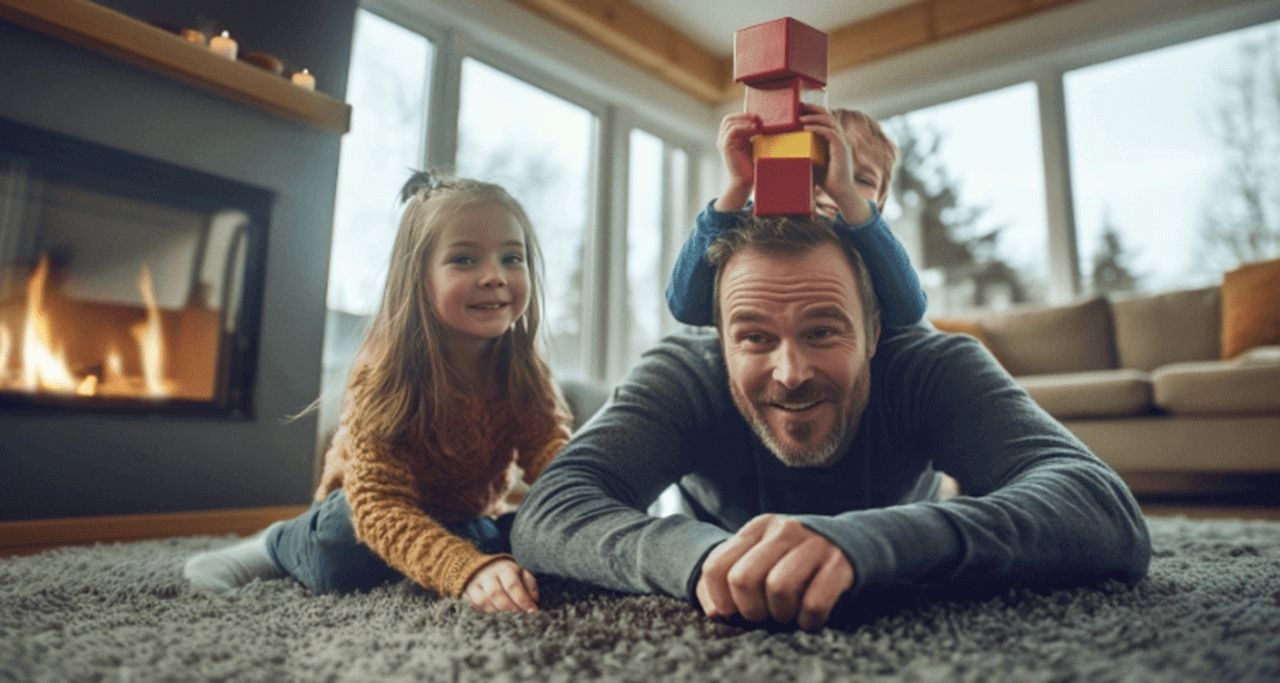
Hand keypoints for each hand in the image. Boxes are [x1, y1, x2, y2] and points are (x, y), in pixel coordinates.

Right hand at [463, 558, 538, 613]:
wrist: (481, 567)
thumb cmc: (507, 573)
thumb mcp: (521, 572)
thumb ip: (529, 584)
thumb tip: (534, 600)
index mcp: (505, 568)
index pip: (512, 585)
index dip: (523, 600)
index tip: (532, 611)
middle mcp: (488, 574)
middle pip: (496, 594)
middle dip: (510, 608)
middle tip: (520, 615)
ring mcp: (475, 583)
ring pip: (483, 601)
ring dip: (497, 611)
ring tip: (507, 615)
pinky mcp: (466, 592)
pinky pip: (474, 605)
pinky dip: (485, 612)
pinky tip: (495, 613)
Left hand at [695, 514, 853, 630]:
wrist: (856, 541)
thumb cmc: (797, 559)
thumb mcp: (762, 556)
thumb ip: (730, 578)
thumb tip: (716, 611)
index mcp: (758, 528)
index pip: (717, 566)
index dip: (719, 598)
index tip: (732, 611)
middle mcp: (783, 531)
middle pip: (743, 578)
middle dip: (749, 608)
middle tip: (763, 615)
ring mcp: (814, 544)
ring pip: (778, 588)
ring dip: (780, 613)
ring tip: (787, 614)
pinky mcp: (840, 564)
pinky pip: (814, 602)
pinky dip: (808, 620)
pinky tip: (808, 618)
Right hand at [714, 112, 760, 210]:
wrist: (746, 181)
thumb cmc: (751, 165)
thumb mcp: (753, 145)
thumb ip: (752, 133)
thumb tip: (760, 121)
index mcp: (729, 138)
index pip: (732, 119)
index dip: (744, 115)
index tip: (759, 118)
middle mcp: (724, 139)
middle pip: (728, 119)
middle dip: (744, 115)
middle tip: (758, 118)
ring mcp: (723, 143)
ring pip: (729, 122)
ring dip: (744, 120)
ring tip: (757, 125)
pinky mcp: (725, 147)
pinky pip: (732, 131)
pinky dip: (743, 127)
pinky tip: (754, 130)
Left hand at [800, 104, 870, 224]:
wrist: (840, 192)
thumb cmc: (827, 180)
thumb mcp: (812, 162)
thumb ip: (805, 153)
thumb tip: (787, 149)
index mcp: (835, 139)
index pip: (826, 119)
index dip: (814, 112)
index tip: (800, 110)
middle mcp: (840, 138)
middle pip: (828, 116)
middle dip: (814, 109)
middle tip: (800, 106)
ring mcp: (842, 142)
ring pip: (829, 122)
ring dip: (814, 118)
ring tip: (800, 118)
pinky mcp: (841, 149)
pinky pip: (830, 133)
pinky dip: (817, 128)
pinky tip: (806, 128)